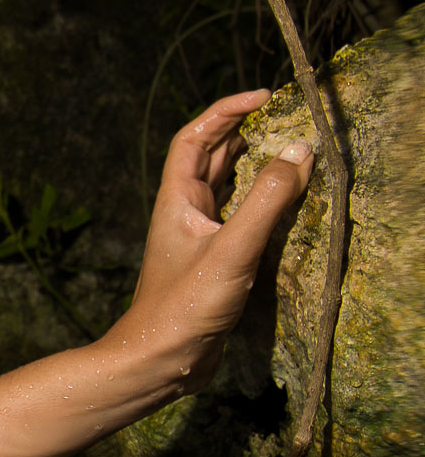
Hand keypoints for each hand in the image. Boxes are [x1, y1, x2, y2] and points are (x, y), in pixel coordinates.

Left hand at [111, 90, 313, 390]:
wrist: (160, 360)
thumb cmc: (184, 306)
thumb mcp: (233, 249)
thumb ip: (266, 201)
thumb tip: (298, 150)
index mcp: (177, 201)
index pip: (195, 138)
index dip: (224, 111)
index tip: (262, 96)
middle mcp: (184, 213)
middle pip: (209, 157)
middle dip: (240, 130)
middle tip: (280, 115)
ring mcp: (197, 238)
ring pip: (224, 187)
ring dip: (251, 164)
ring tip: (286, 147)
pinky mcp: (211, 262)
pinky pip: (236, 218)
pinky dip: (258, 201)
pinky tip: (282, 203)